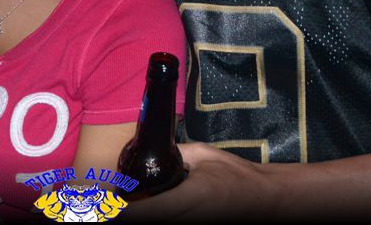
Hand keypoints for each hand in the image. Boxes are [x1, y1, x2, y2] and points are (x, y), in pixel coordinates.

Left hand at [123, 143, 280, 221]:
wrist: (265, 199)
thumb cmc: (237, 175)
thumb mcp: (204, 155)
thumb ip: (176, 155)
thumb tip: (152, 154)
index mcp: (189, 197)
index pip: (146, 212)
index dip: (121, 211)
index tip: (105, 206)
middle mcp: (190, 219)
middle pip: (148, 221)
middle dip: (125, 214)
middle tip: (108, 205)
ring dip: (141, 215)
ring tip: (124, 206)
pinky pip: (170, 224)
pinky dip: (156, 216)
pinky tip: (147, 208)